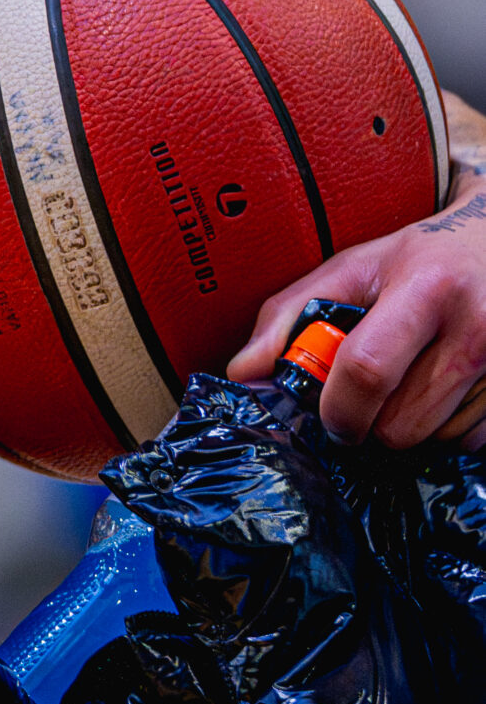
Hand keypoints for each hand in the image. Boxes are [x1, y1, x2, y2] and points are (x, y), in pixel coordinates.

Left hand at [226, 89, 485, 448]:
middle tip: (375, 395)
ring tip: (419, 380)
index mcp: (426, 287)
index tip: (330, 415)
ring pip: (439, 442)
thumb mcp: (354, 268)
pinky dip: (454, 431)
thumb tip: (241, 374)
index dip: (339, 409)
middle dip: (376, 424)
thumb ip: (290, 315)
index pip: (367, 369)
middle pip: (402, 425)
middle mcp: (476, 325)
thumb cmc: (419, 259)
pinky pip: (475, 445)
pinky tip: (452, 391)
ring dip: (417, 426)